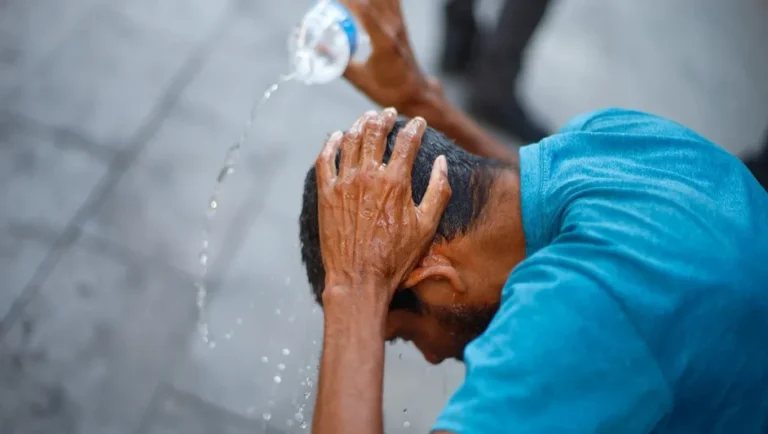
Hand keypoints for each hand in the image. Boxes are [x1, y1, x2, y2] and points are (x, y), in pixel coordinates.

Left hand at [315, 109, 451, 305]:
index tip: (418, 122)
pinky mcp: (326, 194)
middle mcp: (368, 176)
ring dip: (359, 125)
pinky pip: (324, 160)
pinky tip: (335, 136)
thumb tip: (442, 162)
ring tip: (366, 119)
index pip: (406, 141)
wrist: (359, 278)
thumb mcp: (427, 226)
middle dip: (384, 119)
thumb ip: (438, 191)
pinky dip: (330, 144)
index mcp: (396, 182)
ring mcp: (344, 183)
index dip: (414, 127)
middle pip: (375, 133)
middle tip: (389, 114)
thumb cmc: (396, 257)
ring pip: (349, 140)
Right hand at [340, 0, 443, 115]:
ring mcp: (399, 22)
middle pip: (373, 0)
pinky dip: (378, 0)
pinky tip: (364, 2)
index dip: (346, 0)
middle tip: (334, 1)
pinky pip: (391, 0)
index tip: (329, 0)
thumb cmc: (388, 89)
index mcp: (384, 43)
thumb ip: (337, 62)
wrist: (415, 92)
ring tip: (346, 2)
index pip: (364, 10)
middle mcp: (394, 27)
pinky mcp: (401, 21)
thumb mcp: (359, 79)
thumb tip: (315, 48)